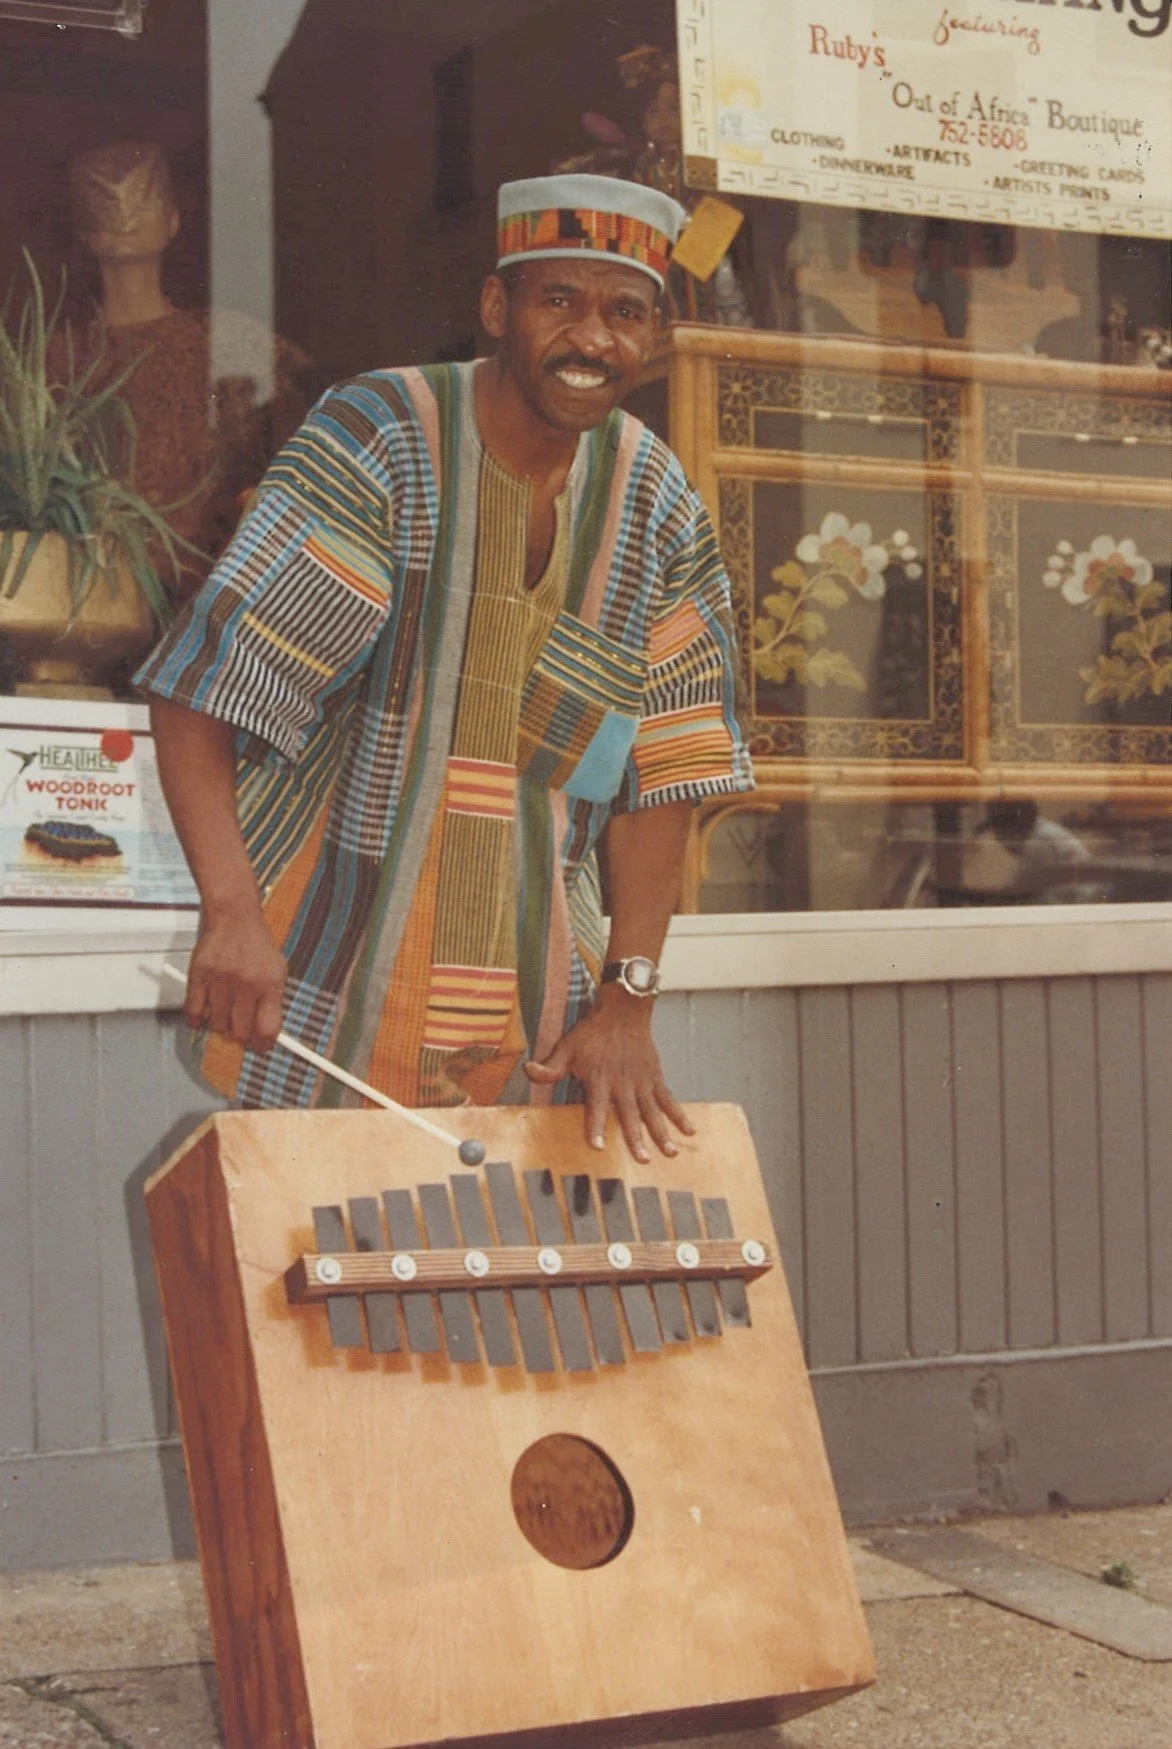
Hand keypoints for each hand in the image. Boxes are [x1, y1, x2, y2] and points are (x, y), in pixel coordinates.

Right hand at [185, 903, 286, 1051]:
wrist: (235, 918)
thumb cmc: (257, 948)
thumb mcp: (277, 972)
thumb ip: (273, 1003)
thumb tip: (266, 1038)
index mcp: (270, 984)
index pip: (267, 1029)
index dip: (263, 1045)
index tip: (260, 1046)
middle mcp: (246, 983)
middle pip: (240, 1032)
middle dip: (241, 1035)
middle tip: (240, 1027)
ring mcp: (221, 979)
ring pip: (216, 1025)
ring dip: (220, 1024)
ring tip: (224, 1011)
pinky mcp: (199, 974)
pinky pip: (193, 1012)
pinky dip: (196, 1020)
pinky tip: (203, 1014)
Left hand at [524, 989, 695, 1163]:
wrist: (624, 1011)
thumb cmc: (592, 1032)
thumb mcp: (567, 1047)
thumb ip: (550, 1067)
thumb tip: (528, 1071)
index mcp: (599, 1080)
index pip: (597, 1108)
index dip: (596, 1127)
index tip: (597, 1146)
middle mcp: (622, 1085)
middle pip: (630, 1116)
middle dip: (636, 1138)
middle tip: (643, 1159)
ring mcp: (642, 1082)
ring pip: (653, 1112)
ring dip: (661, 1133)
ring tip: (670, 1153)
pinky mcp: (655, 1078)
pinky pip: (668, 1099)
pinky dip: (679, 1115)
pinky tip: (688, 1131)